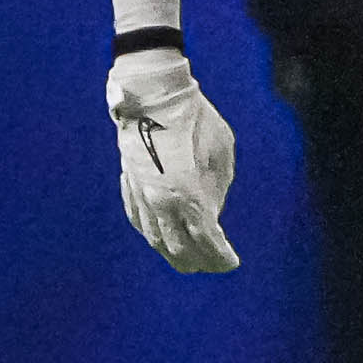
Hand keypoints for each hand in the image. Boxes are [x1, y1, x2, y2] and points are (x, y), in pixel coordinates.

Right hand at [107, 50, 238, 271]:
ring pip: (156, 240)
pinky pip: (140, 221)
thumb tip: (210, 214)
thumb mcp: (222, 156)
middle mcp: (161, 204)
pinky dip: (154, 235)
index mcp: (188, 198)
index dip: (220, 257)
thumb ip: (217, 191)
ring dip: (175, 254)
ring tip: (191, 261)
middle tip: (214, 265)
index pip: (207, 242)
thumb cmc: (197, 122)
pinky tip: (163, 238)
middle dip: (199, 262)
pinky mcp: (130, 186)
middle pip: (179, 250)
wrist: (154, 96)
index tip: (232, 263)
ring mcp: (141, 197)